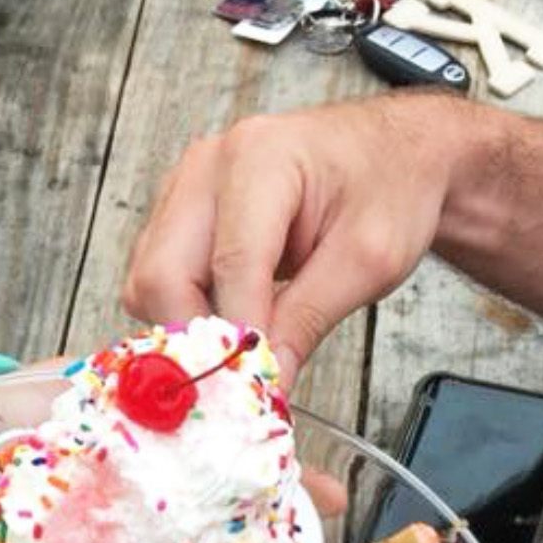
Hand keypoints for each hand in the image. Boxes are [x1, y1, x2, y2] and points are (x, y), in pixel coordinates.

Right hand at [125, 98, 482, 382]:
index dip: (239, 337)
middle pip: (161, 273)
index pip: (230, 265)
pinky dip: (190, 312)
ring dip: (190, 329)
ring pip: (150, 280)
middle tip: (244, 381)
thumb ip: (311, 318)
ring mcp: (187, 187)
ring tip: (248, 351)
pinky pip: (161, 275)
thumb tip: (267, 379)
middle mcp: (207, 167)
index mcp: (260, 161)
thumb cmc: (388, 192)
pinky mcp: (181, 212)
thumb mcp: (369, 261)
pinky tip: (237, 325)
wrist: (392, 156)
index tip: (258, 387)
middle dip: (196, 339)